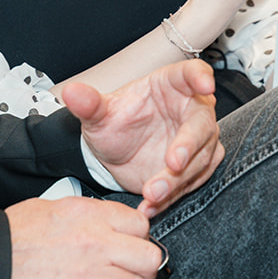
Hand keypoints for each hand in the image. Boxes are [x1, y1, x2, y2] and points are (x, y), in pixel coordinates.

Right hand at [4, 196, 160, 278]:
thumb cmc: (16, 234)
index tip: (128, 243)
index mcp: (91, 216)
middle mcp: (97, 245)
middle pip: (149, 258)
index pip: (141, 225)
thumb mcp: (55, 206)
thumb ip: (91, 213)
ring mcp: (91, 277)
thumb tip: (114, 222)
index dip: (137, 236)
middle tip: (129, 268)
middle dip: (142, 265)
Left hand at [62, 58, 223, 217]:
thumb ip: (89, 103)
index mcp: (171, 85)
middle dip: (189, 145)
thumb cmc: (114, 122)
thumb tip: (72, 92)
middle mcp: (190, 111)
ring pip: (200, 160)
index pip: (192, 73)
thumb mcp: (98, 114)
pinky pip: (190, 184)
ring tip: (151, 193)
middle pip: (202, 124)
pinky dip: (172, 197)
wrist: (112, 153)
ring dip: (177, 179)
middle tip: (173, 163)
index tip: (205, 84)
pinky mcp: (195, 168)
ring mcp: (197, 141)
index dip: (201, 77)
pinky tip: (151, 205)